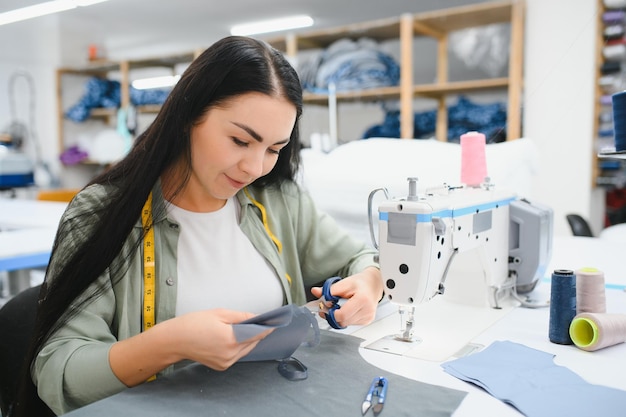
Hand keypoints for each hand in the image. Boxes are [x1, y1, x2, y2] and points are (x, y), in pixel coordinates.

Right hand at [110, 309, 271, 385]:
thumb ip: (242, 316)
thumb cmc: (194, 323)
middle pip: (252, 342)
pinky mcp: (222, 366)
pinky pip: (237, 355)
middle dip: (257, 332)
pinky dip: (239, 346)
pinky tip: (235, 337)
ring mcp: (226, 362)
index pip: (257, 333)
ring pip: (246, 350)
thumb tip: (258, 317)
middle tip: (261, 321)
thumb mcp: (219, 313)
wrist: (175, 340)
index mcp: (230, 339)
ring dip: (248, 339)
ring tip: (247, 327)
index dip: (267, 327)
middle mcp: (230, 354)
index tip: (276, 321)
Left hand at [310, 267, 382, 327]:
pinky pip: (350, 323)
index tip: (327, 305)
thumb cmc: (360, 283)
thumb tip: (315, 292)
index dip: (331, 312)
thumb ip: (329, 290)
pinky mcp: (367, 321)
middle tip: (331, 305)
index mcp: (362, 300)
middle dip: (334, 314)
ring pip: (345, 324)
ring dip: (339, 316)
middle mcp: (367, 311)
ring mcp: (368, 317)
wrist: (373, 284)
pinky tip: (348, 309)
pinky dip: (346, 317)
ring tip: (341, 305)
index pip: (342, 315)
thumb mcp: (344, 283)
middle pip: (342, 321)